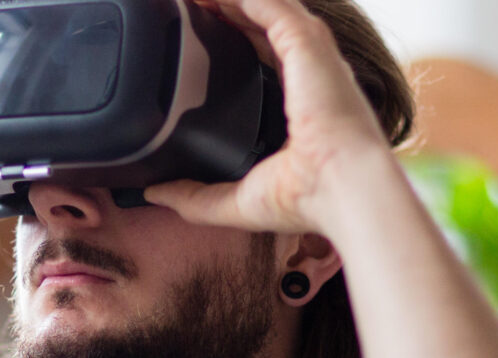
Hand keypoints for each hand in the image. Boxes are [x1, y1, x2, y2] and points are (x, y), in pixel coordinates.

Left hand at [143, 0, 401, 234]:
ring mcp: (309, 51)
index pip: (259, 55)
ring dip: (226, 1)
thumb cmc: (307, 196)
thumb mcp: (237, 198)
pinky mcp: (305, 39)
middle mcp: (307, 69)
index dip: (227, 39)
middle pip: (257, 23)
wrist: (340, 187)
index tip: (193, 37)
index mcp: (298, 100)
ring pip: (261, 5)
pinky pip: (267, 1)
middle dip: (222, 12)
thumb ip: (195, 195)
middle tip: (185, 8)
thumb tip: (157, 192)